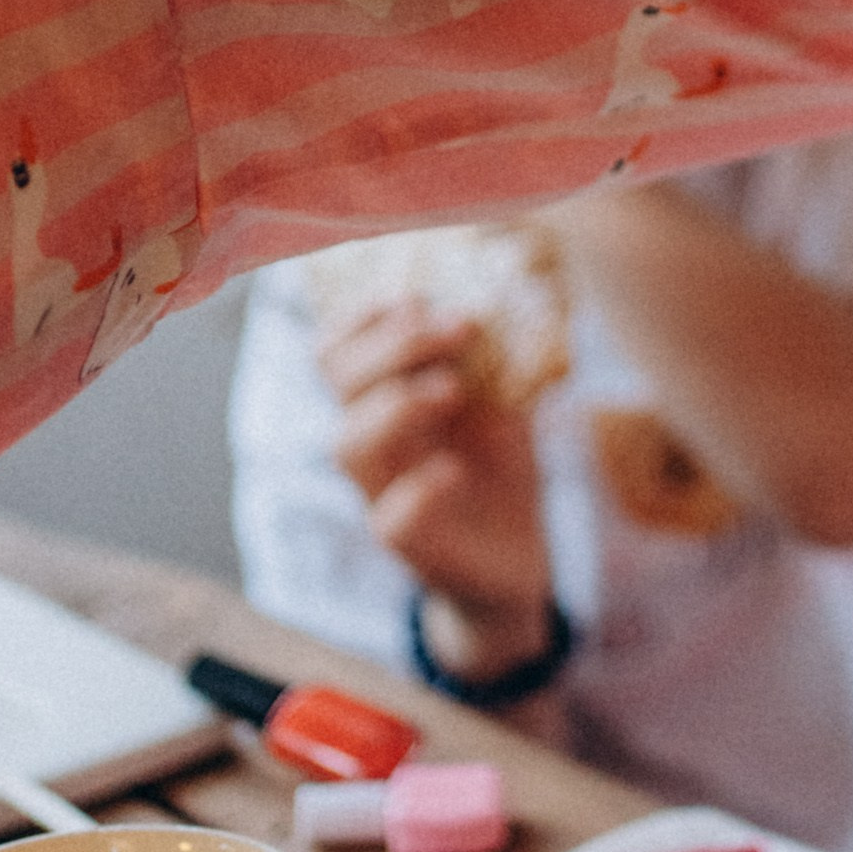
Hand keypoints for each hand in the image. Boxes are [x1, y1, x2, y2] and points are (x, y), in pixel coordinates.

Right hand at [320, 298, 551, 679]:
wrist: (517, 557)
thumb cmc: (498, 467)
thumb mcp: (502, 398)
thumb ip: (493, 354)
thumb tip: (500, 294)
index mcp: (383, 399)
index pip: (334, 349)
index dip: (363, 317)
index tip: (420, 299)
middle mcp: (374, 442)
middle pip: (338, 381)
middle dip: (394, 344)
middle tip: (461, 328)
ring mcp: (383, 493)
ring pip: (348, 444)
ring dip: (398, 404)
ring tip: (455, 390)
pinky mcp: (410, 546)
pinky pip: (390, 518)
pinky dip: (420, 487)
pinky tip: (455, 470)